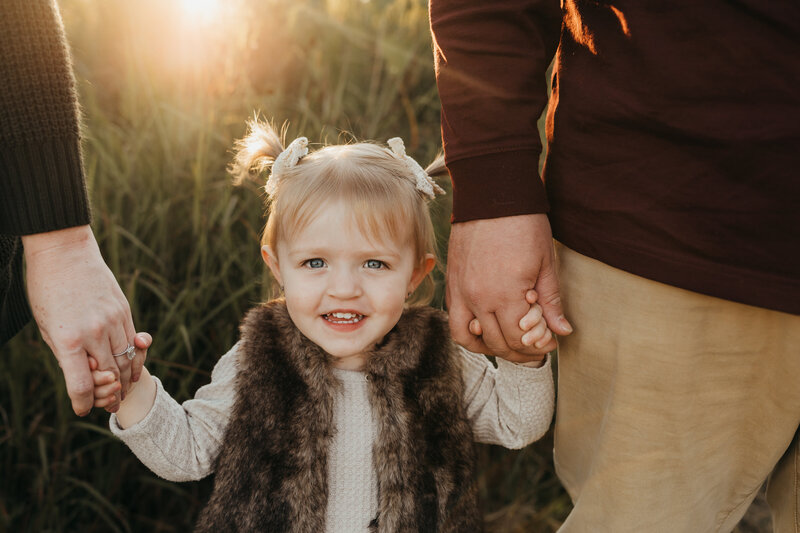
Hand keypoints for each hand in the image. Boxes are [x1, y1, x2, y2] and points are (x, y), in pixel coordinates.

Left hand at [23, 225, 140, 415]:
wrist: (63, 252)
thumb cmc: (46, 290)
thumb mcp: (48, 327)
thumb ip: (66, 353)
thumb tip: (85, 376)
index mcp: (67, 340)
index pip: (81, 385)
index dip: (82, 404)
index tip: (82, 410)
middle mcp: (93, 332)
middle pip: (109, 376)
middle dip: (109, 396)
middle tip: (110, 407)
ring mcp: (112, 320)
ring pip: (126, 360)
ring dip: (126, 379)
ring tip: (123, 390)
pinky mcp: (124, 310)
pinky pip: (133, 342)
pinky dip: (134, 358)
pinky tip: (131, 368)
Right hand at [446, 214, 570, 361]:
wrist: (492, 193)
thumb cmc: (524, 224)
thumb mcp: (547, 263)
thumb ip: (551, 302)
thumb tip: (562, 331)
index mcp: (504, 294)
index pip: (519, 340)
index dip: (538, 347)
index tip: (551, 342)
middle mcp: (477, 298)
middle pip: (496, 343)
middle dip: (519, 352)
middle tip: (535, 349)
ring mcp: (460, 291)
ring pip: (468, 338)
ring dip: (490, 347)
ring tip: (508, 344)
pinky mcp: (451, 282)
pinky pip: (455, 319)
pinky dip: (470, 330)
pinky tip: (488, 327)